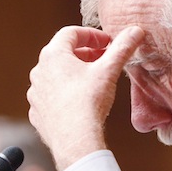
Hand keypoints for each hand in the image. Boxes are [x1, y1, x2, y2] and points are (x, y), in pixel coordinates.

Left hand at [27, 25, 144, 170]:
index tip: (108, 43)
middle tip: (104, 60)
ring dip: (74, 74)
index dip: (92, 35)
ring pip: (56, 75)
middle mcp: (39, 71)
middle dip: (85, 54)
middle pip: (63, 53)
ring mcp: (36, 93)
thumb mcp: (109, 70)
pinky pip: (51, 96)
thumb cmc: (88, 102)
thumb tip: (135, 31)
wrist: (75, 140)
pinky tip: (80, 102)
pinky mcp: (37, 112)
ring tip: (93, 81)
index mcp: (53, 55)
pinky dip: (65, 94)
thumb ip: (122, 48)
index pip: (71, 33)